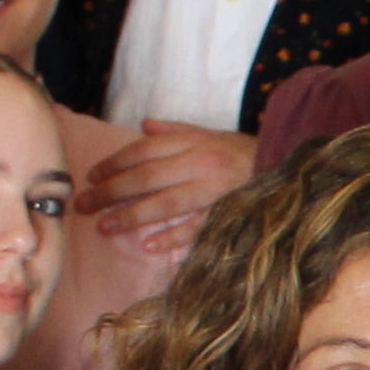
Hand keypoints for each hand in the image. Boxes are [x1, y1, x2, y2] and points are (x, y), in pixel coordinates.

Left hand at [86, 121, 255, 255]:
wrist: (286, 166)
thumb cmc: (242, 153)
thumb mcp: (210, 133)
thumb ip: (175, 130)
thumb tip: (143, 124)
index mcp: (192, 142)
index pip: (142, 151)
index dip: (113, 164)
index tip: (90, 177)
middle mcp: (199, 163)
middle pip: (145, 177)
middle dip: (110, 192)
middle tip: (83, 205)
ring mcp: (213, 190)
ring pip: (165, 203)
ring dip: (132, 216)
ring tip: (105, 227)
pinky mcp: (227, 212)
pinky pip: (195, 226)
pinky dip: (172, 237)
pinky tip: (148, 245)